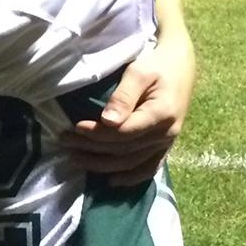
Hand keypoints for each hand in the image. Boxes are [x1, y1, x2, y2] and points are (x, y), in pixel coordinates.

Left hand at [61, 34, 194, 186]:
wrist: (180, 65)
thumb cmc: (156, 64)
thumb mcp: (139, 72)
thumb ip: (124, 96)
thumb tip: (107, 122)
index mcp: (161, 114)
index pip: (123, 134)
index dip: (97, 135)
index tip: (75, 128)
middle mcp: (166, 134)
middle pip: (124, 150)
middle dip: (92, 149)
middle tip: (66, 142)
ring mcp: (167, 143)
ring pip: (132, 163)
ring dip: (102, 165)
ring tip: (76, 159)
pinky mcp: (165, 146)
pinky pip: (148, 168)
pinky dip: (130, 177)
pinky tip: (111, 181)